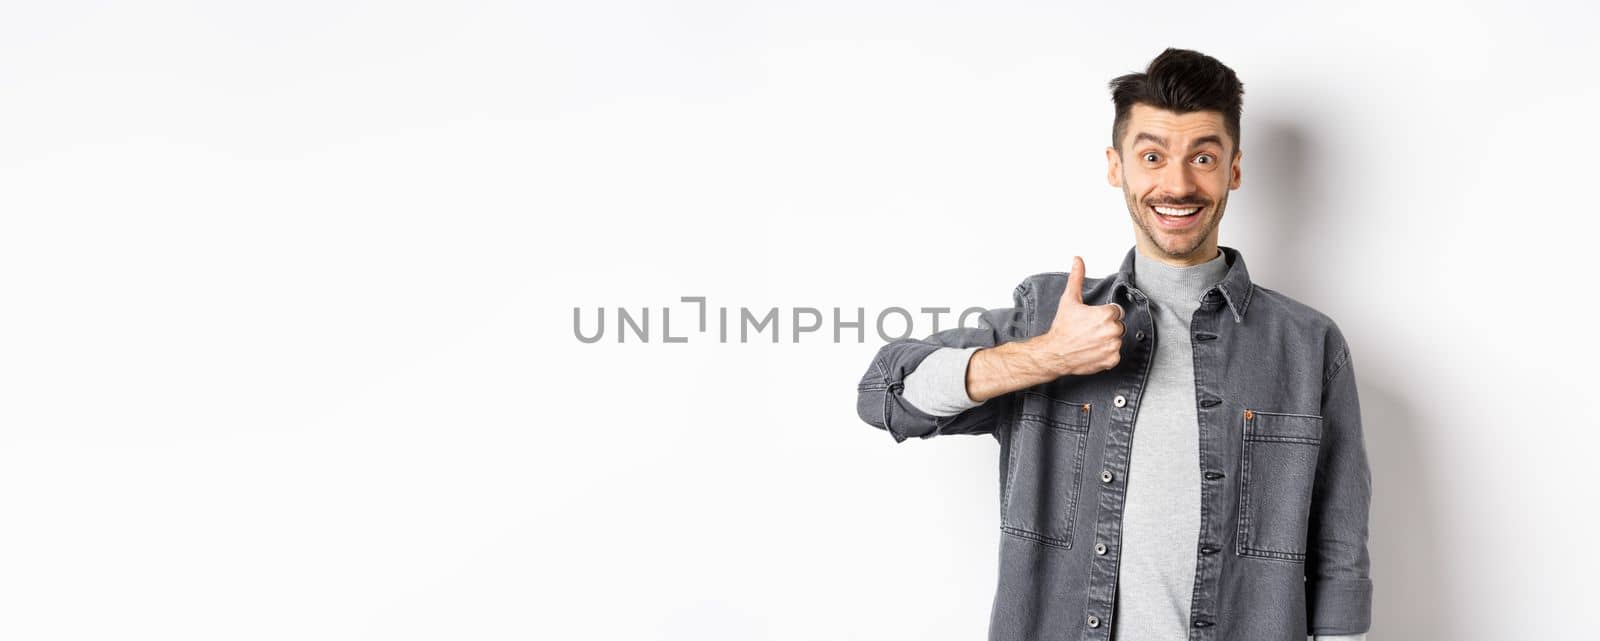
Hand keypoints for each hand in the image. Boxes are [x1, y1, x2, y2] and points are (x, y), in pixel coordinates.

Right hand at [1032, 255, 1125, 376]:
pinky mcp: (1111, 360)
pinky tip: (1093, 351)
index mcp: (1106, 314)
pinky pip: (1115, 355)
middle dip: (1106, 327)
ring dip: (1107, 341)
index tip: (1091, 320)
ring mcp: (1113, 346)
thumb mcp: (1069, 299)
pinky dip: (1106, 355)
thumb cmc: (1062, 328)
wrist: (1054, 353)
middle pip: (1118, 325)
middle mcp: (1112, 330)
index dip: (1103, 314)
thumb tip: (1077, 259)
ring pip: (1117, 340)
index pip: (1115, 311)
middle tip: (1089, 331)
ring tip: (1090, 341)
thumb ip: (1077, 277)